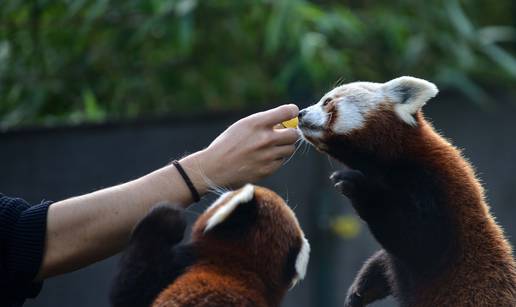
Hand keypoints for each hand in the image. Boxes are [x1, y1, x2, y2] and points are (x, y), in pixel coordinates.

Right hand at [181, 104, 298, 189]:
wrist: (214, 168)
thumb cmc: (228, 144)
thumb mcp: (243, 125)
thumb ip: (264, 122)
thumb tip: (286, 122)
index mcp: (257, 123)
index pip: (288, 112)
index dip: (292, 112)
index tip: (291, 114)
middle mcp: (265, 139)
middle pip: (294, 134)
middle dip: (289, 133)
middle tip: (281, 135)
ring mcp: (267, 156)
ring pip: (290, 149)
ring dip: (283, 147)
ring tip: (269, 148)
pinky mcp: (267, 170)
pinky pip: (281, 161)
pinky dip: (275, 159)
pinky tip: (262, 159)